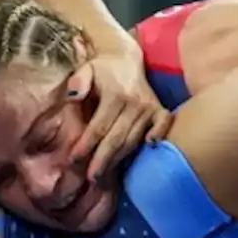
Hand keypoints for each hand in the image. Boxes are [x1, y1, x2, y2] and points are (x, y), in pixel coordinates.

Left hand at [66, 55, 172, 179]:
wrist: (125, 59)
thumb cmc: (102, 70)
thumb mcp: (86, 69)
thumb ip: (78, 82)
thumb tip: (74, 96)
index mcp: (115, 95)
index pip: (99, 126)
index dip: (86, 144)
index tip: (73, 160)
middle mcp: (134, 103)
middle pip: (117, 138)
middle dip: (102, 159)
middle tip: (91, 178)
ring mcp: (149, 107)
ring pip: (133, 138)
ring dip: (120, 158)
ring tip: (105, 175)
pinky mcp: (160, 110)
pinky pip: (163, 124)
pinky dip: (159, 135)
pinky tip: (150, 146)